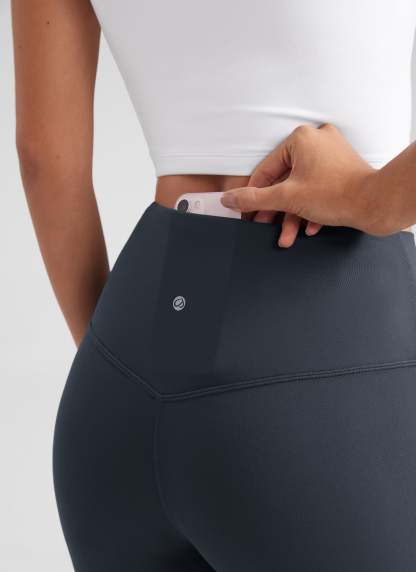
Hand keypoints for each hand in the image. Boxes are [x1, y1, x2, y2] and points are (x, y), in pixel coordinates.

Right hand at [221, 123, 377, 245]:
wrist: (376, 204)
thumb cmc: (337, 194)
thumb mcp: (287, 198)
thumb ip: (254, 199)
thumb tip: (230, 199)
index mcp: (300, 139)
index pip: (266, 170)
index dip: (254, 196)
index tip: (247, 212)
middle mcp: (316, 141)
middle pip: (284, 182)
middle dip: (277, 211)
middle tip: (266, 226)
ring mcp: (331, 154)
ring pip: (301, 188)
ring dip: (293, 215)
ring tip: (288, 236)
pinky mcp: (342, 169)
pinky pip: (318, 189)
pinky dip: (311, 208)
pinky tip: (310, 227)